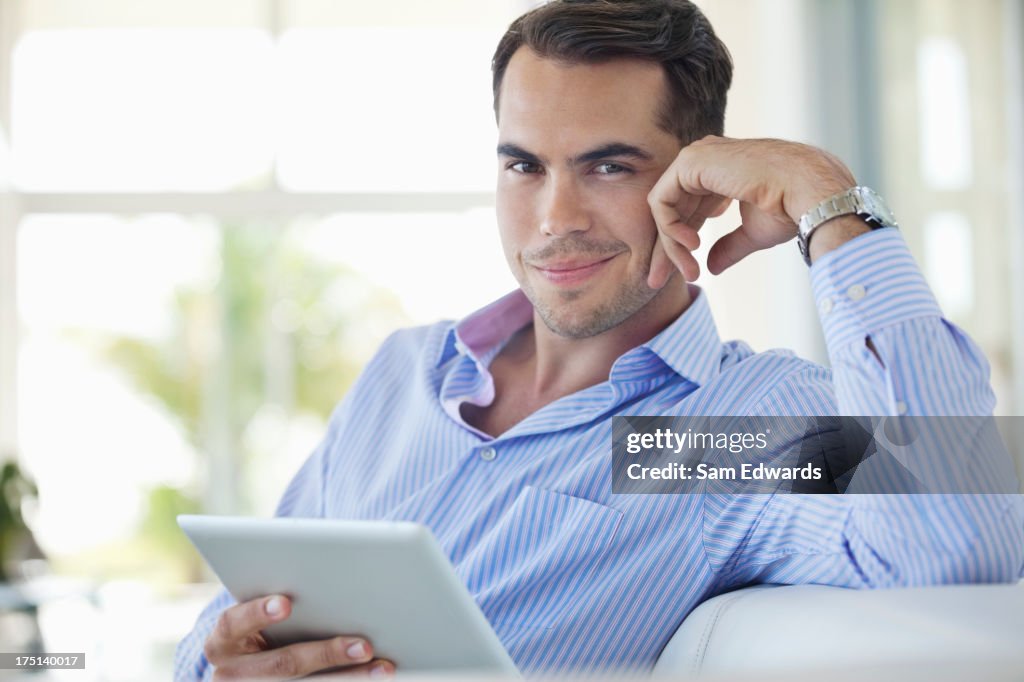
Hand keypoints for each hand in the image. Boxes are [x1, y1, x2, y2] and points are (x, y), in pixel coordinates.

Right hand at [203, 595, 394, 679]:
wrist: (245, 670)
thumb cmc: (261, 626)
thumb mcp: (257, 615)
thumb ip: (279, 600)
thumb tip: (327, 576)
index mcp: (222, 641)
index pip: (233, 623)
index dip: (258, 612)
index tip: (286, 602)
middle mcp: (230, 673)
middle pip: (282, 664)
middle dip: (327, 653)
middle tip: (364, 645)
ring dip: (350, 678)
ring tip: (382, 668)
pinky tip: (375, 677)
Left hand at [646, 136, 856, 285]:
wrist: (808, 193)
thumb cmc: (790, 208)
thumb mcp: (753, 233)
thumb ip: (729, 246)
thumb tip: (711, 266)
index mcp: (721, 174)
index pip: (689, 210)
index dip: (681, 244)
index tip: (685, 275)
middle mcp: (706, 162)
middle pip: (673, 210)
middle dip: (666, 249)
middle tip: (657, 281)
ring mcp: (697, 158)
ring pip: (664, 209)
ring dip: (671, 246)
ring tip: (689, 273)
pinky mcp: (690, 162)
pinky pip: (662, 203)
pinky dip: (670, 229)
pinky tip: (691, 247)